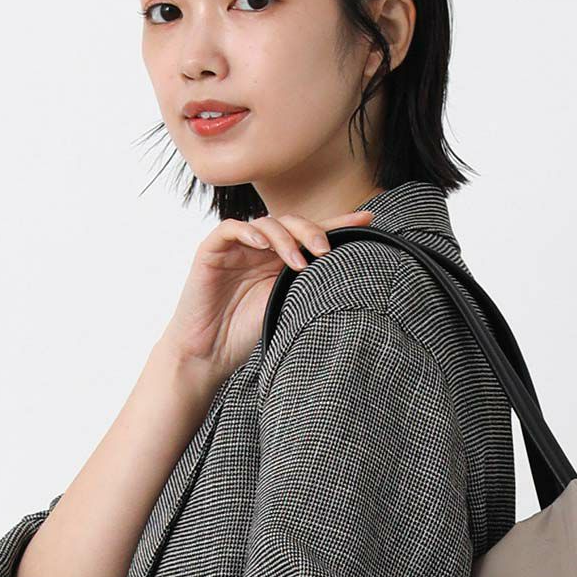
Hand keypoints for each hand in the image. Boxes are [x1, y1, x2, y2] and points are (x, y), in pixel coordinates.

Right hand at [155, 206, 377, 389]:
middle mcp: (260, 249)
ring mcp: (236, 247)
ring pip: (266, 223)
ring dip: (285, 238)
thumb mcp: (288, 308)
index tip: (368, 222)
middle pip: (292, 223)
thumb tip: (347, 274)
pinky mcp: (211, 251)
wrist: (207, 354)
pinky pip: (231, 229)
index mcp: (280, 261)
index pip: (312, 236)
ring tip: (298, 261)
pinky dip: (249, 232)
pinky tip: (263, 246)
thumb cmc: (245, 335)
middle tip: (326, 250)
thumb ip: (308, 286)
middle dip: (312, 231)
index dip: (338, 226)